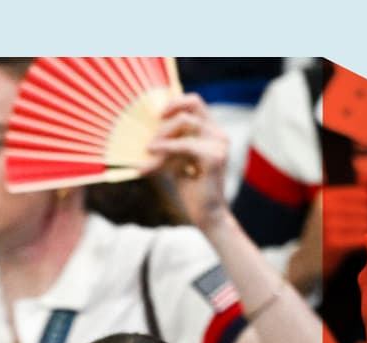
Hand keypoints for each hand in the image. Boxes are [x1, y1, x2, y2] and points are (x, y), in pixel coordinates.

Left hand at [143, 94, 229, 229]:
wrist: (207, 215)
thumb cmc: (192, 189)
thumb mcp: (176, 160)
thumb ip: (169, 143)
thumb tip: (147, 131)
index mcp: (213, 132)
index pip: (195, 103)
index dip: (175, 102)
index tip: (157, 115)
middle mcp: (219, 134)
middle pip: (192, 104)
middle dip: (167, 116)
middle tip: (150, 136)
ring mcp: (219, 144)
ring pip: (185, 122)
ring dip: (163, 135)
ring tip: (149, 150)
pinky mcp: (214, 157)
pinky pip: (184, 144)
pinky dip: (166, 147)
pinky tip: (152, 152)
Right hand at [320, 185, 366, 274]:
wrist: (307, 262)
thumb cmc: (325, 233)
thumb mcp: (333, 208)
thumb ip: (353, 191)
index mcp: (325, 196)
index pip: (362, 195)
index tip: (362, 216)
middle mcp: (325, 208)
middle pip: (365, 209)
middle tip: (361, 229)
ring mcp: (327, 225)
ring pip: (365, 224)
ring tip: (359, 238)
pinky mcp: (332, 243)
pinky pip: (361, 238)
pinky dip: (365, 243)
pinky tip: (361, 246)